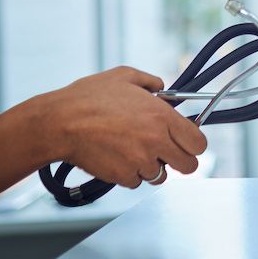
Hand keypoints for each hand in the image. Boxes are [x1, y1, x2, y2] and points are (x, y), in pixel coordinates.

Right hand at [41, 66, 207, 188]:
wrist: (58, 123)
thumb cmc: (88, 98)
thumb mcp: (124, 76)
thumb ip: (151, 82)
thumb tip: (163, 87)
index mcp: (162, 117)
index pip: (199, 143)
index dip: (194, 144)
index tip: (185, 142)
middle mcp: (156, 141)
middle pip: (189, 166)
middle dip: (179, 160)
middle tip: (165, 153)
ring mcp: (140, 161)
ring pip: (160, 175)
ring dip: (151, 167)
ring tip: (132, 151)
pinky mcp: (122, 176)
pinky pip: (136, 182)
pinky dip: (129, 174)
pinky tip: (116, 158)